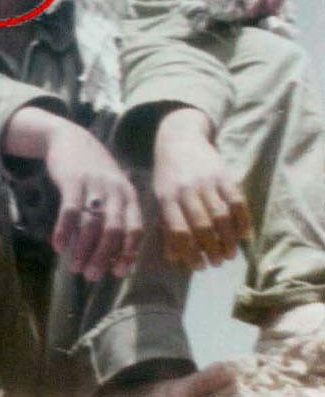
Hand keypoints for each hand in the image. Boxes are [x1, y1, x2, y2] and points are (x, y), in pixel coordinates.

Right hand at [4, 108, 142, 280]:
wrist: (69, 137)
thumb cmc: (93, 170)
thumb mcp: (112, 188)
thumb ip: (116, 216)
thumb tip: (115, 256)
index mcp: (129, 195)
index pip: (135, 229)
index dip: (128, 253)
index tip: (117, 273)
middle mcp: (115, 190)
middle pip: (114, 231)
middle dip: (104, 257)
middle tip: (91, 276)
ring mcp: (94, 185)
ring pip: (92, 224)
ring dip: (83, 249)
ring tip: (75, 267)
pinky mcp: (72, 180)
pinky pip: (70, 211)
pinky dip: (64, 231)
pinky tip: (58, 246)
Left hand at [153, 107, 250, 268]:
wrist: (179, 138)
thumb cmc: (168, 174)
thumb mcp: (160, 195)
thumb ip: (166, 224)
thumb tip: (174, 258)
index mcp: (166, 197)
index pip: (178, 230)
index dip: (189, 252)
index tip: (198, 266)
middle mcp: (186, 190)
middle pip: (202, 227)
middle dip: (212, 250)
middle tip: (218, 262)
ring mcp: (206, 182)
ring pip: (221, 217)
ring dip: (228, 240)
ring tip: (231, 253)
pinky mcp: (224, 174)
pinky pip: (237, 201)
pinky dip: (243, 221)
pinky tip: (244, 234)